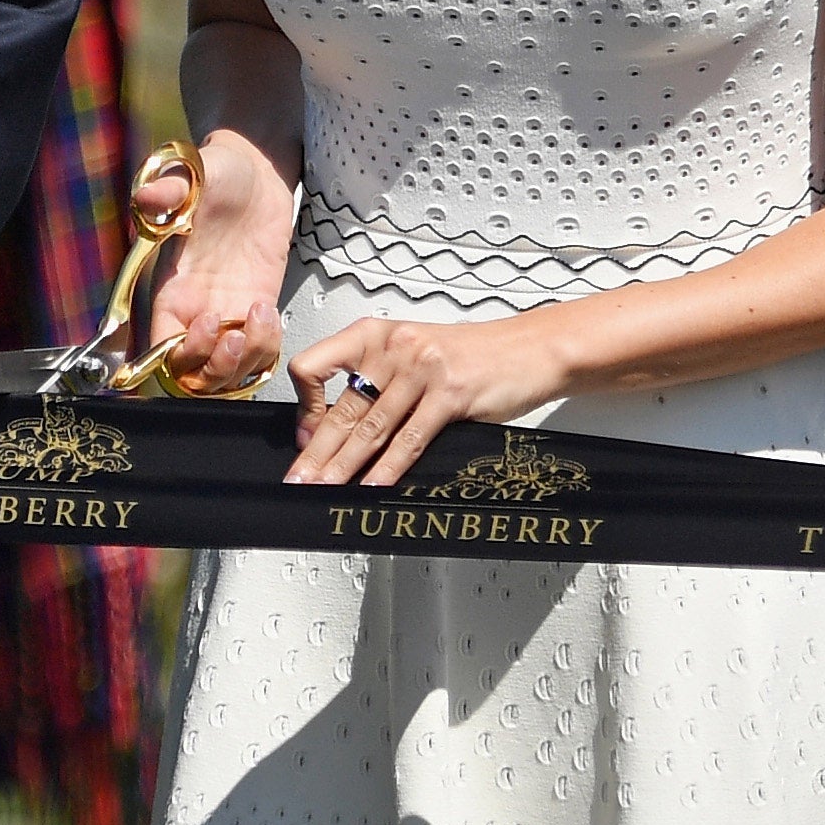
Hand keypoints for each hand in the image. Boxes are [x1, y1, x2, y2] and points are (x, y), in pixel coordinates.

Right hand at [142, 129, 297, 399]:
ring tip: (259, 320)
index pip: (161, 347)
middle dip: (215, 368)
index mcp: (172, 288)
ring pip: (226, 375)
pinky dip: (268, 349)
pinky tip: (271, 314)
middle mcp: (196, 310)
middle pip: (192, 376)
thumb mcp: (193, 175)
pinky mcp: (257, 310)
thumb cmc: (218, 171)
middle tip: (237, 335)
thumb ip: (168, 189)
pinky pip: (258, 355)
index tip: (206, 321)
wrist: (256, 170)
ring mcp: (228, 314)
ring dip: (245, 363)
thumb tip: (146, 197)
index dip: (181, 351)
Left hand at [283, 309, 573, 488]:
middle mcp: (393, 347)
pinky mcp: (450, 394)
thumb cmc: (469, 355)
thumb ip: (376, 380)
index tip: (303, 437)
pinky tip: (373, 486)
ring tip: (325, 491)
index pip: (315, 365)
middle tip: (297, 481)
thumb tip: (337, 427)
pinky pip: (411, 438)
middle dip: (317, 453)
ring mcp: (421, 369)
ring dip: (345, 467)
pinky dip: (389, 468)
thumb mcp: (412, 353)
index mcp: (374, 333)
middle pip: (343, 408)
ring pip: (372, 428)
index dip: (304, 407)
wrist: (527, 348)